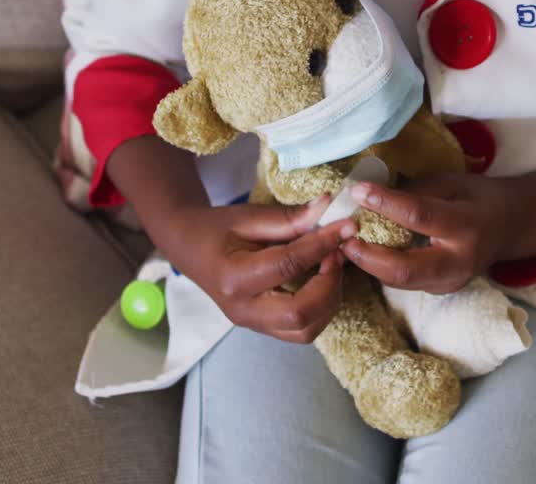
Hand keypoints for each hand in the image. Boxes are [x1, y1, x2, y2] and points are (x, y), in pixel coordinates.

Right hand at [152, 197, 355, 343]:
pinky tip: (322, 281)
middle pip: (300, 314)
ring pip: (305, 330)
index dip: (323, 244)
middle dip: (329, 284)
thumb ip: (290, 218)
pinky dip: (321, 309)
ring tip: (331, 266)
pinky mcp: (263, 327)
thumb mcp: (249, 217)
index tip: (346, 226)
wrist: (189, 248)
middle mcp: (242, 310)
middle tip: (337, 253)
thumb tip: (329, 206)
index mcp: (234, 278)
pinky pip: (301, 330)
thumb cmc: (216, 229)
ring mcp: (252, 324)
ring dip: (329, 300)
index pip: (289, 265)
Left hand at [340, 173, 522, 293]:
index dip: (385, 204)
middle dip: (367, 255)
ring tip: (344, 242)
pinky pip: (403, 282)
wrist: (509, 228)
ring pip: (399, 281)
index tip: (357, 191)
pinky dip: (379, 267)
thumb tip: (370, 194)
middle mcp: (459, 262)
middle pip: (404, 268)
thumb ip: (415, 191)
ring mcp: (450, 282)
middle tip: (342, 236)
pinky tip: (363, 252)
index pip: (419, 216)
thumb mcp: (452, 183)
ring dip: (367, 263)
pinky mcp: (439, 291)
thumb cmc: (478, 199)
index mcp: (466, 226)